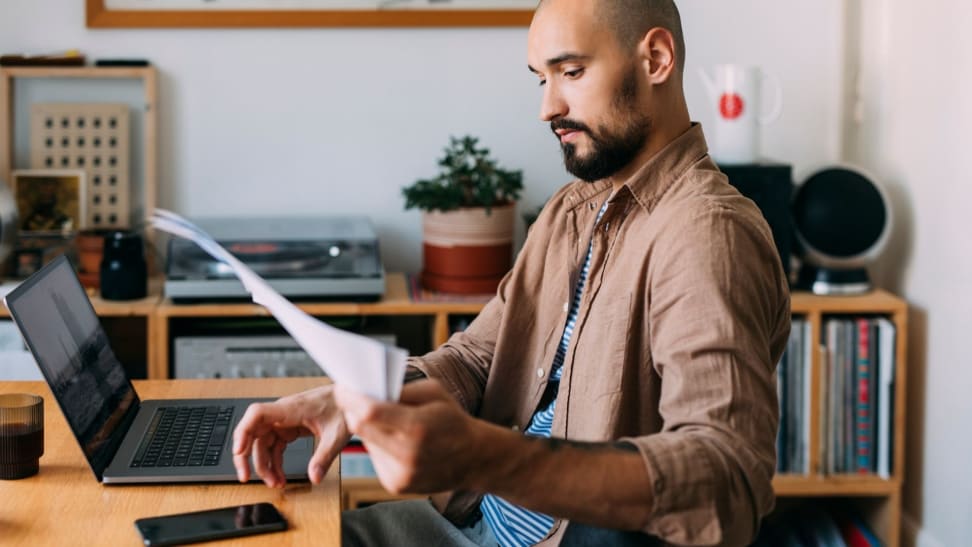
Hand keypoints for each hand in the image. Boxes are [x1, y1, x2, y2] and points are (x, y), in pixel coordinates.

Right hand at [232, 384, 349, 487]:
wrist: (351, 398)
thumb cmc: (343, 408)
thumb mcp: (336, 435)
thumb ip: (323, 457)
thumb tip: (314, 477)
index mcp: (290, 409)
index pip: (256, 414)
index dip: (243, 431)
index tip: (238, 451)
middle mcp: (282, 413)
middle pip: (253, 433)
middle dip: (246, 457)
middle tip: (246, 478)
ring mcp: (284, 421)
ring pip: (263, 443)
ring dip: (265, 464)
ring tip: (274, 483)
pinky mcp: (290, 427)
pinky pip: (275, 446)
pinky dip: (275, 462)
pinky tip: (280, 476)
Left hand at [334, 379, 483, 494]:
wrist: (474, 459)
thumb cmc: (454, 421)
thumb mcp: (435, 393)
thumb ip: (402, 390)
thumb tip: (369, 388)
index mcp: (418, 427)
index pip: (369, 412)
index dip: (351, 398)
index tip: (343, 386)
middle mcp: (407, 455)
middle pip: (360, 428)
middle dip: (353, 410)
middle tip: (353, 397)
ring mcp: (399, 474)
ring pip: (366, 442)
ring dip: (369, 428)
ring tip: (384, 419)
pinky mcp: (394, 485)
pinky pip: (375, 457)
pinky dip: (379, 444)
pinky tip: (395, 440)